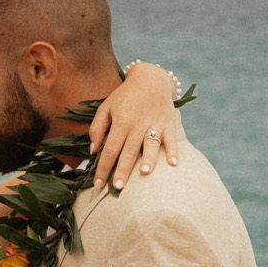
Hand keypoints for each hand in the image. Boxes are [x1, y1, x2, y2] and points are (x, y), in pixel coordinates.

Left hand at [89, 61, 181, 189]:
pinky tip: (173, 163)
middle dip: (122, 171)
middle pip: (129, 152)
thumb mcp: (105, 108)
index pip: (110, 150)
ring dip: (148, 160)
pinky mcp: (168, 123)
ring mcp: (154, 124)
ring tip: (143, 174)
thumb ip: (97, 129)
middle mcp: (137, 125)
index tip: (98, 184)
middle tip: (117, 188)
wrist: (150, 78)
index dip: (103, 168)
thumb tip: (93, 151)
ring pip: (150, 145)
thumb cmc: (125, 96)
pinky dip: (173, 151)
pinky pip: (171, 139)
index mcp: (120, 122)